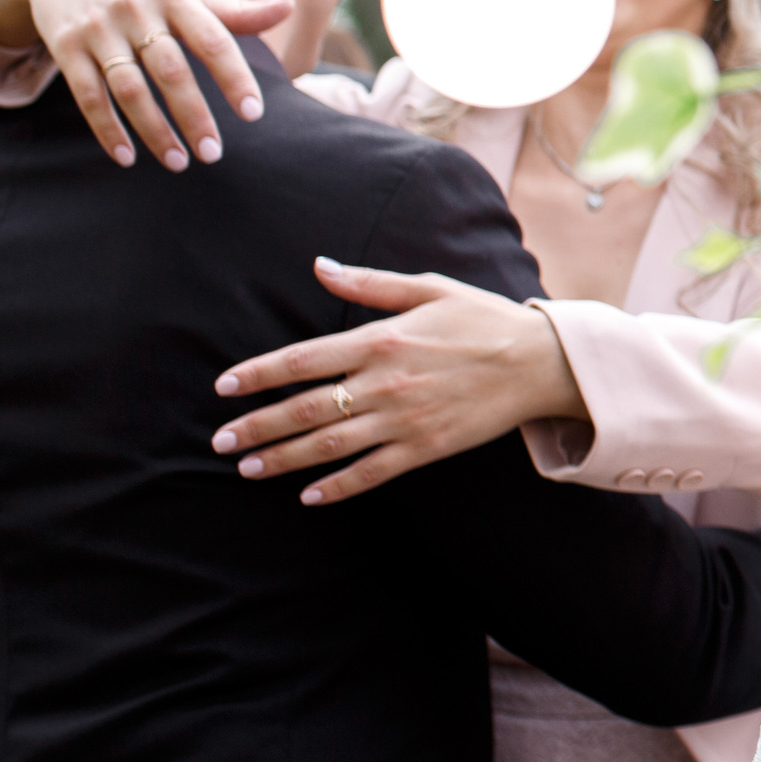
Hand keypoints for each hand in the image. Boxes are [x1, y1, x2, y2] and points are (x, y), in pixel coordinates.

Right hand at [0, 0, 291, 170]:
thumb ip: (233, 9)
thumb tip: (288, 7)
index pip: (212, 40)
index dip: (234, 77)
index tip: (253, 114)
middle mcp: (135, 9)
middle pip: (171, 71)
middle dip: (194, 115)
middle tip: (214, 155)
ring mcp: (97, 28)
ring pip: (128, 87)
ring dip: (154, 129)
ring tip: (179, 162)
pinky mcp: (64, 45)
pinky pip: (87, 94)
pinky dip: (106, 128)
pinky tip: (126, 157)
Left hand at [210, 259, 588, 504]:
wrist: (540, 362)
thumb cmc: (483, 319)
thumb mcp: (428, 288)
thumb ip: (370, 284)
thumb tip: (318, 266)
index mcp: (381, 340)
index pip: (303, 360)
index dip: (258, 375)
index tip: (224, 388)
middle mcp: (385, 383)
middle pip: (306, 409)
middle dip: (257, 426)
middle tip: (220, 441)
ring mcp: (405, 419)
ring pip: (330, 445)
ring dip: (284, 459)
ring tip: (248, 468)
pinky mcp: (427, 447)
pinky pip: (373, 471)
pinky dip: (338, 487)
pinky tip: (308, 495)